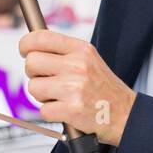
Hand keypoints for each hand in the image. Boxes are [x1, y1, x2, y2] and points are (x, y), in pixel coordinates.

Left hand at [20, 29, 136, 145]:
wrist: (126, 115)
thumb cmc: (105, 90)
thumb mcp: (90, 60)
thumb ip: (64, 53)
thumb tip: (32, 48)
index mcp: (82, 50)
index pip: (40, 37)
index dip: (26, 44)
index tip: (26, 51)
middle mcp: (77, 65)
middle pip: (31, 63)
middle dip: (35, 74)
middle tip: (48, 80)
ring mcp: (74, 88)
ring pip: (34, 87)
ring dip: (43, 96)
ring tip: (61, 97)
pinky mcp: (71, 110)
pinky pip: (43, 110)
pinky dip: (51, 113)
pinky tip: (66, 110)